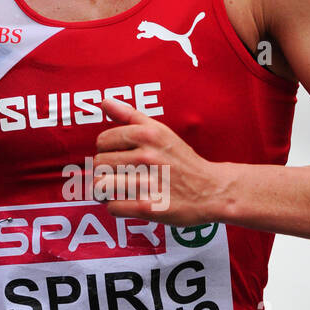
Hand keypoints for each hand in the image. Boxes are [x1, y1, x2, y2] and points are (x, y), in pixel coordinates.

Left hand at [93, 96, 230, 223]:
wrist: (211, 190)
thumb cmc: (181, 160)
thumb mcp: (161, 132)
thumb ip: (130, 116)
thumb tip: (104, 102)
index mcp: (147, 135)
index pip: (102, 141)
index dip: (106, 150)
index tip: (117, 155)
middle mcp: (147, 156)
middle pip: (99, 164)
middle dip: (105, 170)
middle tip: (119, 175)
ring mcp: (148, 183)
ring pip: (101, 186)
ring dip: (105, 190)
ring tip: (116, 189)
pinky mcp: (148, 207)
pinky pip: (113, 207)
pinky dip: (116, 206)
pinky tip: (126, 201)